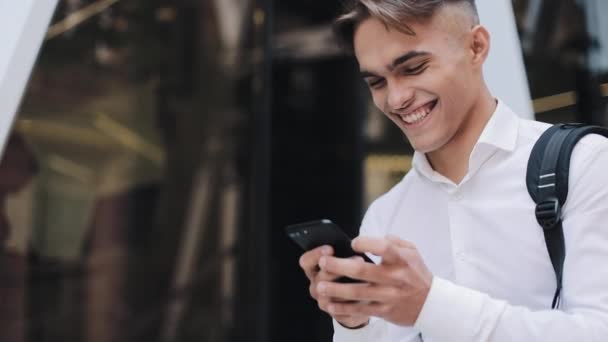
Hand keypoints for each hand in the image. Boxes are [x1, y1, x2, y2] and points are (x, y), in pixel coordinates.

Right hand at [299, 245, 369, 327]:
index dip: (316, 254)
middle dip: (339, 268)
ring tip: (367, 277)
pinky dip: (354, 301)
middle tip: (358, 259)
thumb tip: (352, 244)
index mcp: (313, 270)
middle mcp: (315, 285)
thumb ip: (343, 254)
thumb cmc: (351, 274)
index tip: (330, 248)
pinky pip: (342, 308)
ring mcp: (323, 300)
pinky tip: (367, 294)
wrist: (358, 299)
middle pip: (320, 277)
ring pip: (332, 294)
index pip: (306, 261)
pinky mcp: (334, 313)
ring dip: (350, 285)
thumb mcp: (345, 261)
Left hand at [316, 236, 432, 325]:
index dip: (367, 243)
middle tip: (323, 262)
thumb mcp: (412, 251)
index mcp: (401, 259)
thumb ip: (393, 241)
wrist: (431, 304)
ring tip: (320, 286)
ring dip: (336, 289)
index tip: (353, 242)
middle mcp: (395, 277)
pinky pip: (362, 310)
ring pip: (358, 293)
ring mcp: (389, 296)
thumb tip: (372, 237)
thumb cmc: (416, 273)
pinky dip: (344, 308)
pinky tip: (330, 305)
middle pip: (363, 271)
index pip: (384, 248)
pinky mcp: (385, 311)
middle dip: (339, 266)